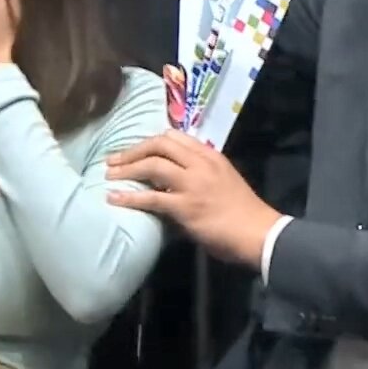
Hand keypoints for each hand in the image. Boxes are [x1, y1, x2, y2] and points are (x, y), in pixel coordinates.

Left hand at [106, 132, 282, 266]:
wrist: (258, 232)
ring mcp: (192, 183)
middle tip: (114, 159)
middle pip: (159, 144)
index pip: (175, 136)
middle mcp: (200, 163)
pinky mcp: (185, 206)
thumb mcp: (223, 180)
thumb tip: (173, 181)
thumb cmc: (243, 211)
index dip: (150, 141)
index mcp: (211, 156)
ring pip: (152, 164)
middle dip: (133, 150)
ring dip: (127, 168)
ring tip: (109, 175)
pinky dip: (129, 196)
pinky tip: (114, 198)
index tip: (136, 149)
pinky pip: (151, 197)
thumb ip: (200, 175)